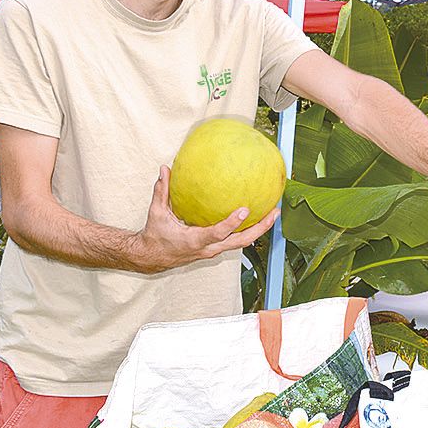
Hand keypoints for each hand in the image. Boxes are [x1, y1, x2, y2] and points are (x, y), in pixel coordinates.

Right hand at [135, 166, 279, 273]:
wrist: (153, 257)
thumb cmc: (156, 236)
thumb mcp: (157, 213)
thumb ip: (162, 191)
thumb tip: (165, 169)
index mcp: (195, 240)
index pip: (218, 233)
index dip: (232, 223)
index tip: (245, 210)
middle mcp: (208, 248)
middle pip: (240, 241)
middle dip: (259, 228)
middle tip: (274, 213)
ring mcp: (213, 250)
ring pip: (241, 243)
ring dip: (258, 230)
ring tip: (273, 213)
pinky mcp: (215, 249)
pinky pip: (235, 240)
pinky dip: (248, 230)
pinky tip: (256, 217)